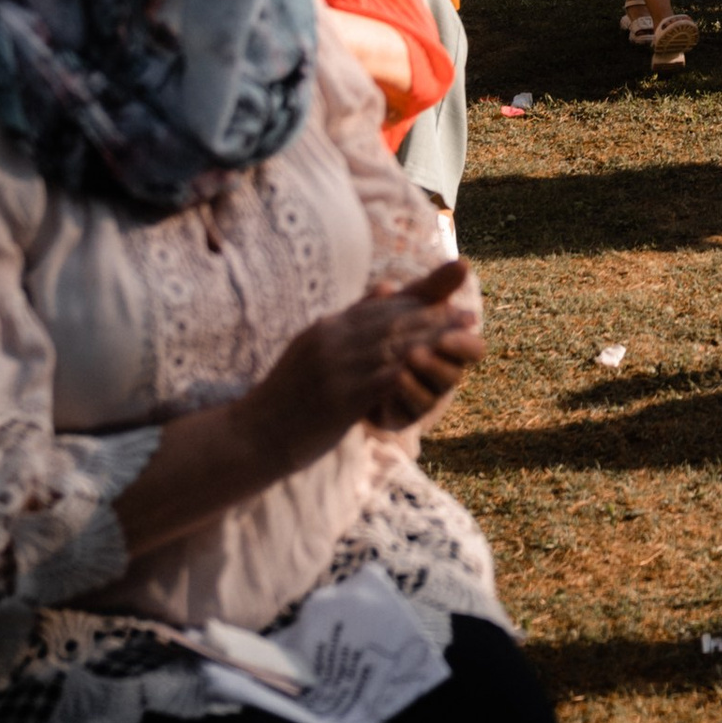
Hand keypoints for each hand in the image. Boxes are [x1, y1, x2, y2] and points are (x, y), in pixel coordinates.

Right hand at [248, 260, 481, 462]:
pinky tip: (434, 369)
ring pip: (393, 346)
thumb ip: (350, 321)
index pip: (382, 305)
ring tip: (462, 339)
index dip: (420, 298)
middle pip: (393, 321)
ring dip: (433, 341)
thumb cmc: (287, 398)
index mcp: (327, 327)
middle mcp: (331, 339)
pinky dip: (411, 371)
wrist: (252, 436)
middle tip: (469, 315)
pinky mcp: (338, 397)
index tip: (453, 293)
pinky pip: (382, 379)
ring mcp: (334, 367)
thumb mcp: (314, 350)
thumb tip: (386, 286)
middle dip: (435, 317)